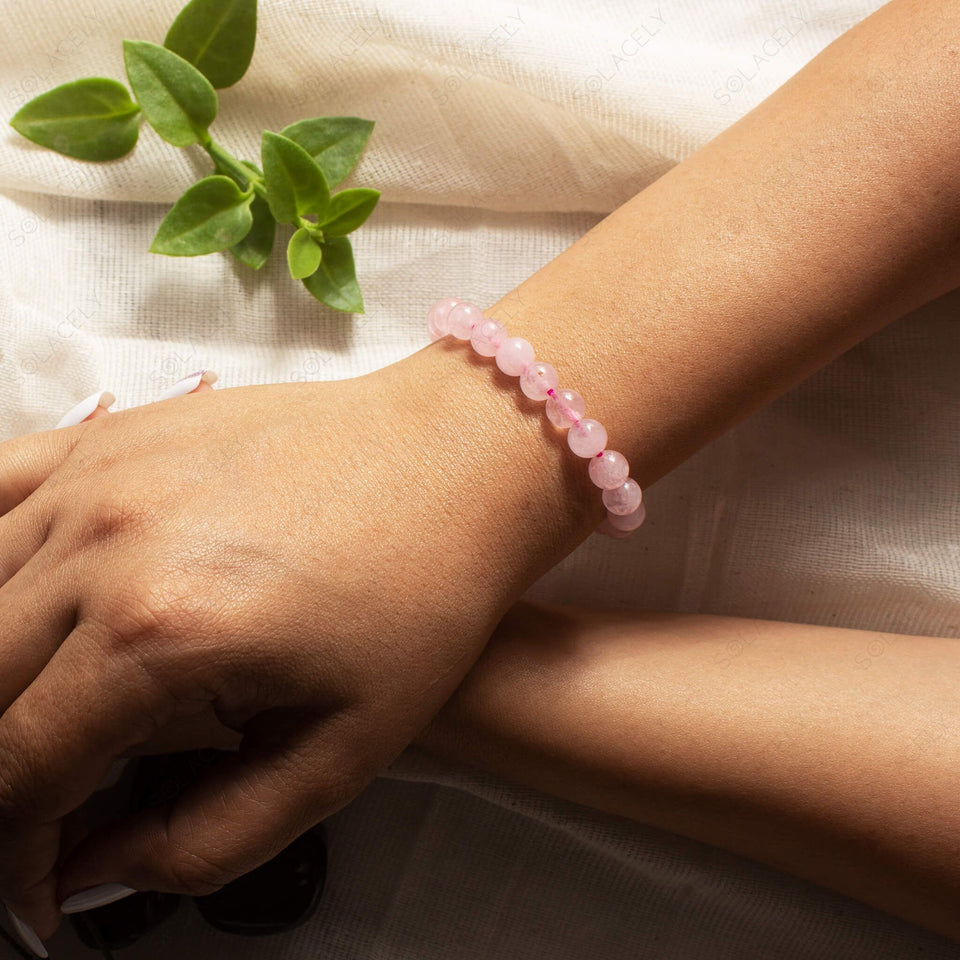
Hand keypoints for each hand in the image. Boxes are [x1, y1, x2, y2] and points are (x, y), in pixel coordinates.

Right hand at [0, 346, 587, 945]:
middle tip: (51, 802)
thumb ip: (205, 839)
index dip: (19, 846)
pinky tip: (18, 607)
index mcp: (159, 633)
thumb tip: (95, 871)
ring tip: (45, 715)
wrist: (453, 463)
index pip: (20, 768)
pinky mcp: (119, 435)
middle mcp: (104, 545)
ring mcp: (102, 475)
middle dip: (6, 771)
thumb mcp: (339, 753)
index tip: (45, 878)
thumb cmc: (421, 593)